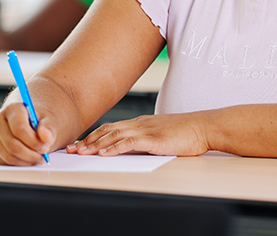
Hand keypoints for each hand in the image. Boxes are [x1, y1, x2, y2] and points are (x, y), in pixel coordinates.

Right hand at [0, 102, 54, 165]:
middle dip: (31, 154)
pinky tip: (28, 158)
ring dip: (26, 161)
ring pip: (8, 156)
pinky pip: (4, 162)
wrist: (28, 122)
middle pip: (12, 145)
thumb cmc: (36, 121)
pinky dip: (18, 164)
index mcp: (12, 109)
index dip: (34, 142)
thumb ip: (48, 127)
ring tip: (38, 157)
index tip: (45, 147)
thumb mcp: (48, 120)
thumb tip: (46, 137)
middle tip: (43, 155)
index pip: (19, 129)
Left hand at [67, 112, 211, 156]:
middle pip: (108, 130)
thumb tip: (132, 149)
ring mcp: (145, 130)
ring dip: (96, 145)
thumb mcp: (161, 136)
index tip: (80, 144)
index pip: (111, 128)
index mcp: (141, 123)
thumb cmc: (187, 133)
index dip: (94, 136)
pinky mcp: (153, 138)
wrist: (204, 127)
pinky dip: (114, 148)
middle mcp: (139, 124)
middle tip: (72, 149)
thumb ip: (146, 140)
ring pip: (114, 136)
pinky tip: (104, 153)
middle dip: (88, 140)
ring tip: (82, 153)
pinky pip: (129, 143)